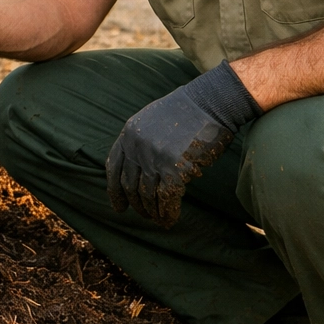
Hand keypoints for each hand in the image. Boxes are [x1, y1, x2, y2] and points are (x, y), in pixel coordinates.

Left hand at [106, 61, 261, 227]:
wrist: (210, 103)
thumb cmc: (187, 111)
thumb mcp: (152, 119)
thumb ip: (141, 140)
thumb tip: (138, 166)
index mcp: (129, 132)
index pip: (113, 167)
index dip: (114, 190)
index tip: (118, 206)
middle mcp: (137, 146)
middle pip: (130, 185)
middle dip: (136, 204)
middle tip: (143, 215)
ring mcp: (154, 157)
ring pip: (147, 195)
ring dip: (152, 212)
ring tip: (158, 220)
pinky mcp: (173, 168)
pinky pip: (166, 199)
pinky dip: (167, 213)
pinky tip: (170, 220)